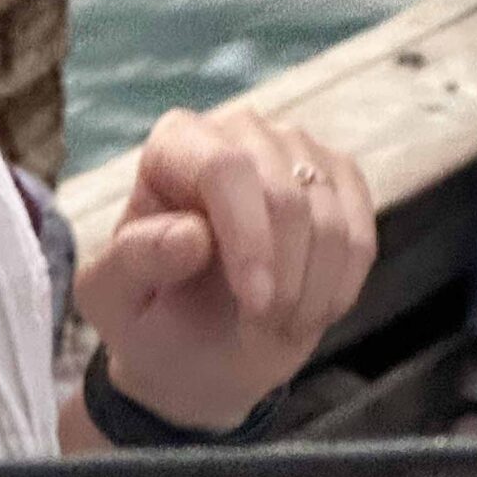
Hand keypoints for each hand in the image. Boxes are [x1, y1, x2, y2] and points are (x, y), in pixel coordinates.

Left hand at [75, 108, 376, 432]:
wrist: (194, 345)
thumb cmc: (146, 315)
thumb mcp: (115, 299)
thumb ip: (137, 261)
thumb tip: (192, 234)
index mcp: (172, 146)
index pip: (225, 169)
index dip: (250, 238)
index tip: (255, 303)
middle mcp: (237, 131)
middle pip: (285, 193)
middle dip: (283, 276)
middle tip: (259, 328)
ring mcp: (294, 150)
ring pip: (330, 217)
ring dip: (310, 290)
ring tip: (273, 326)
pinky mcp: (339, 181)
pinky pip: (361, 234)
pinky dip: (339, 287)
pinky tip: (307, 314)